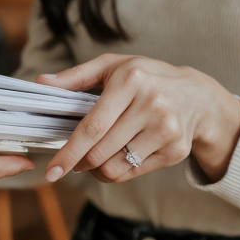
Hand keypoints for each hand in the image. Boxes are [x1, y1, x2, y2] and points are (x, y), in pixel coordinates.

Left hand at [37, 54, 239, 184]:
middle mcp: (152, 105)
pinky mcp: (176, 150)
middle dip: (80, 162)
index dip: (69, 152)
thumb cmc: (147, 78)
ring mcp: (167, 130)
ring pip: (115, 167)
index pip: (93, 126)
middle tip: (74, 160)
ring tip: (95, 157)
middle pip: (101, 152)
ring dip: (97, 169)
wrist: (197, 96)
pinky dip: (116, 172)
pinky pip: (132, 173)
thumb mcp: (113, 67)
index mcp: (131, 81)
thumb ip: (76, 76)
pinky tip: (116, 159)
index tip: (52, 171)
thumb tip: (42, 83)